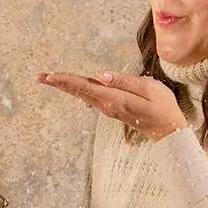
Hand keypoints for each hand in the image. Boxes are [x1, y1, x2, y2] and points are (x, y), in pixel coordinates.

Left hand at [38, 70, 187, 140]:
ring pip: (82, 94)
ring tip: (49, 78)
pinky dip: (77, 89)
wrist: (168, 130)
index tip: (50, 76)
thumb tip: (101, 76)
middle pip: (78, 91)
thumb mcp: (148, 89)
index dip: (67, 80)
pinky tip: (70, 85)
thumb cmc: (163, 107)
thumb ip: (124, 81)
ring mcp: (108, 108)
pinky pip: (90, 96)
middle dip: (59, 83)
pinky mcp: (111, 108)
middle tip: (39, 77)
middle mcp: (107, 105)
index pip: (86, 87)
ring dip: (65, 85)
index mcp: (114, 99)